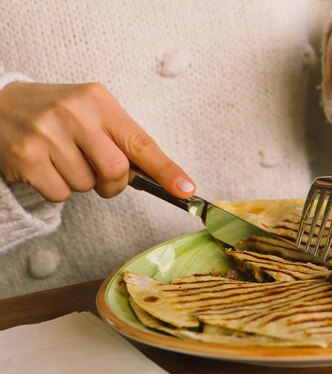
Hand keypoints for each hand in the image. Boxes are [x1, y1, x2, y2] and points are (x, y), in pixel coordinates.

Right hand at [0, 82, 194, 201]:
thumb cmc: (55, 113)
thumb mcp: (91, 112)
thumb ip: (120, 139)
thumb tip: (155, 177)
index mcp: (99, 101)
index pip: (141, 142)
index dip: (167, 170)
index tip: (186, 189)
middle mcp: (75, 114)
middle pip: (117, 171)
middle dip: (114, 184)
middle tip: (101, 176)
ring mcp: (48, 135)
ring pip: (87, 186)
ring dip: (81, 183)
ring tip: (63, 159)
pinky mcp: (26, 157)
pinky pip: (61, 194)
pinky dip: (58, 189)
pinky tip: (46, 166)